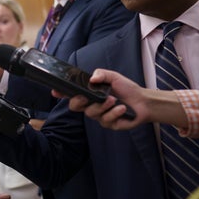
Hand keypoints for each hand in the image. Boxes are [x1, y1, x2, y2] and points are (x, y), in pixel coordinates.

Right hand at [61, 69, 187, 129]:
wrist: (143, 102)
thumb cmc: (127, 89)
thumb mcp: (114, 77)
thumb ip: (101, 74)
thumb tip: (91, 78)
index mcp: (89, 93)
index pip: (71, 93)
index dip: (61, 93)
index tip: (55, 91)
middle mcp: (91, 104)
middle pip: (75, 106)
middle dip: (80, 101)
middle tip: (88, 97)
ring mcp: (98, 115)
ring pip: (91, 113)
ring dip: (102, 106)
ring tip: (114, 100)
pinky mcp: (108, 124)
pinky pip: (105, 120)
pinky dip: (114, 113)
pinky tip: (122, 109)